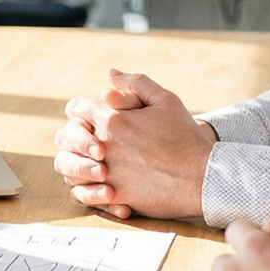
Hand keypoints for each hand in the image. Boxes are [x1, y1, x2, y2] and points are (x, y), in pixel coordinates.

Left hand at [53, 69, 214, 218]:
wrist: (204, 177)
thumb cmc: (186, 137)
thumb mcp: (166, 101)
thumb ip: (135, 84)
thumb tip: (111, 74)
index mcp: (113, 120)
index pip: (77, 108)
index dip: (80, 109)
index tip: (87, 115)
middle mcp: (104, 146)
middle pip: (66, 137)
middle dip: (73, 135)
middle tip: (85, 139)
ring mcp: (107, 173)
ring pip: (69, 167)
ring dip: (75, 162)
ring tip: (89, 162)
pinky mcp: (114, 196)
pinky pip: (83, 193)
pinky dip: (84, 188)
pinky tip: (97, 184)